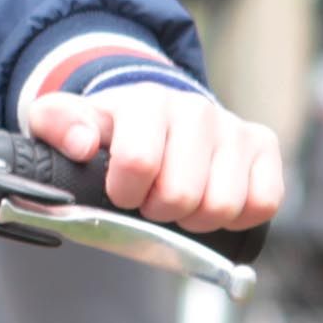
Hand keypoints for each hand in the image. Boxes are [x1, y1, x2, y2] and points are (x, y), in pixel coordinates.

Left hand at [16, 72, 286, 236]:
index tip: (121, 191)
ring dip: (196, 220)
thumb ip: (57, 126)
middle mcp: (195, 110)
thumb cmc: (113, 131)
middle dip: (160, 212)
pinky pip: (264, 203)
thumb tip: (82, 144)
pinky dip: (237, 218)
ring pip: (222, 205)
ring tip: (180, 203)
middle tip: (151, 202)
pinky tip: (213, 202)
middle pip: (182, 195)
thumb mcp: (67, 124)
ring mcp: (233, 127)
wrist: (156, 115)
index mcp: (146, 102)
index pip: (139, 162)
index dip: (126, 194)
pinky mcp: (264, 146)